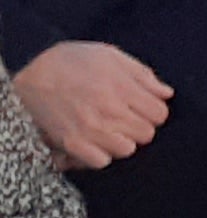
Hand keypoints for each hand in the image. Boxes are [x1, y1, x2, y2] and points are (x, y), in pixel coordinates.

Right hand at [13, 42, 170, 169]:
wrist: (29, 79)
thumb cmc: (68, 63)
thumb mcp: (107, 55)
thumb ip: (141, 74)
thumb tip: (167, 93)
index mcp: (120, 87)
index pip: (160, 114)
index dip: (153, 111)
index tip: (141, 107)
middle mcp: (108, 110)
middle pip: (146, 134)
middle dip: (139, 126)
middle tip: (124, 117)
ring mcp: (90, 129)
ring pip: (127, 149)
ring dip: (122, 141)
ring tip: (110, 129)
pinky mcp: (73, 143)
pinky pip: (102, 161)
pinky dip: (101, 154)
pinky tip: (95, 142)